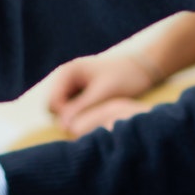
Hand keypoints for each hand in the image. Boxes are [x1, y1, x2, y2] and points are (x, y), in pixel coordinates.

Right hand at [46, 52, 163, 135]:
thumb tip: (63, 127)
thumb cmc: (125, 77)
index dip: (66, 117)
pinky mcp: (81, 93)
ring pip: (64, 112)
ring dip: (78, 118)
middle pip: (55, 109)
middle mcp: (65, 78)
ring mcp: (72, 86)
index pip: (52, 104)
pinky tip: (101, 116)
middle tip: (96, 120)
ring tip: (100, 118)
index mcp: (66, 72)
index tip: (89, 122)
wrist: (142, 67)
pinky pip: (74, 111)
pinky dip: (84, 116)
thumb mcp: (103, 93)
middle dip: (70, 118)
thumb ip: (82, 108)